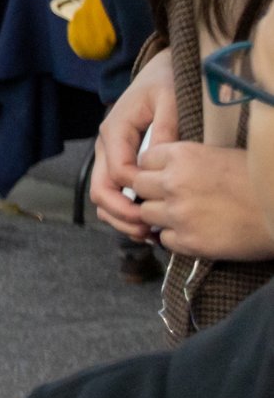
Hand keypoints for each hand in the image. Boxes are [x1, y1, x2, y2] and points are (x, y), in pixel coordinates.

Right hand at [90, 54, 174, 232]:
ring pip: (102, 194)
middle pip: (100, 189)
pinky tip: (145, 220)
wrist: (160, 70)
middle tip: (148, 231)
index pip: (115, 173)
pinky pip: (113, 190)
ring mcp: (109, 153)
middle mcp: (106, 145)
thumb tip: (157, 162)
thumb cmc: (166, 81)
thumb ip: (163, 129)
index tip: (155, 212)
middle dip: (121, 214)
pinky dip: (123, 209)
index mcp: (114, 131)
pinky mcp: (118, 159)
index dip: (132, 196)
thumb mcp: (169, 99)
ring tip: (147, 233)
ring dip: (119, 216)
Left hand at [122, 141, 270, 259]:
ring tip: (184, 216)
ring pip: (145, 214)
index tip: (164, 175)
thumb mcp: (219, 155)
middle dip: (151, 192)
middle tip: (171, 197)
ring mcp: (179, 214)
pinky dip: (174, 238)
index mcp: (183, 156)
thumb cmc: (259, 180)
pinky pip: (164, 239)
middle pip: (139, 187)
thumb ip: (187, 161)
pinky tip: (194, 232)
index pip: (144, 160)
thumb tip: (163, 168)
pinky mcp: (189, 242)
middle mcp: (174, 183)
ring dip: (160, 216)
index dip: (153, 169)